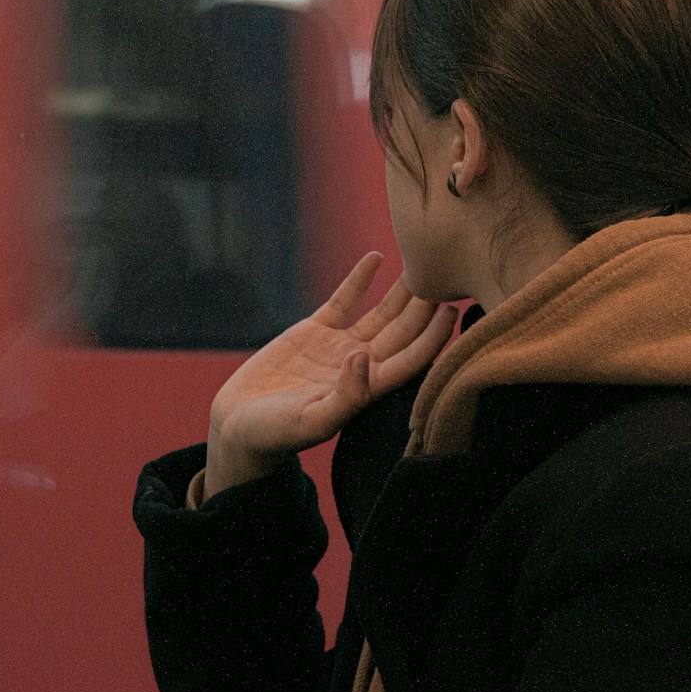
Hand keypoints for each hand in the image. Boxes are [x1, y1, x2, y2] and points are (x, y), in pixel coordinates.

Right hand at [204, 252, 456, 493]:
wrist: (238, 425)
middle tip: (446, 278)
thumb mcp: (310, 421)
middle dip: (424, 308)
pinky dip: (359, 280)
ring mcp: (339, 345)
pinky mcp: (314, 331)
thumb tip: (364, 359)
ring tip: (420, 264)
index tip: (452, 312)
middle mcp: (360, 365)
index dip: (433, 337)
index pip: (411, 359)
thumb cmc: (276, 434)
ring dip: (401, 292)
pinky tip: (376, 257)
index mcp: (367, 389)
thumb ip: (344, 396)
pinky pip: (344, 300)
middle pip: (402, 332)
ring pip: (380, 314)